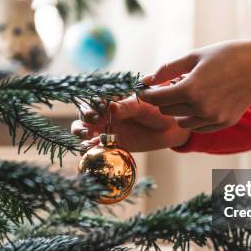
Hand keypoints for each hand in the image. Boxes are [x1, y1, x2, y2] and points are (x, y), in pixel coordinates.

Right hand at [71, 96, 190, 151]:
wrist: (169, 128)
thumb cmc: (156, 109)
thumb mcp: (142, 105)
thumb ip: (126, 106)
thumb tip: (110, 107)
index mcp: (110, 100)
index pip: (92, 100)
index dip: (90, 106)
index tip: (97, 112)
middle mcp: (104, 114)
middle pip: (84, 116)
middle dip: (84, 120)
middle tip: (92, 127)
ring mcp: (105, 129)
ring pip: (84, 130)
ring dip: (81, 133)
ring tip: (88, 137)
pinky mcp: (111, 144)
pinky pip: (95, 147)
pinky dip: (90, 149)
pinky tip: (91, 151)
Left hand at [139, 39, 250, 132]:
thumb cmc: (226, 55)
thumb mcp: (194, 56)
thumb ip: (167, 69)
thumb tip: (145, 79)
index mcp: (190, 89)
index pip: (156, 98)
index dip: (147, 93)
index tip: (144, 89)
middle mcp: (201, 108)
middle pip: (166, 111)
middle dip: (164, 99)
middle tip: (172, 85)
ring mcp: (213, 119)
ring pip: (181, 121)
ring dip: (179, 110)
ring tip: (190, 93)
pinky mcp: (223, 123)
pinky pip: (198, 126)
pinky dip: (194, 117)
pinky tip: (201, 102)